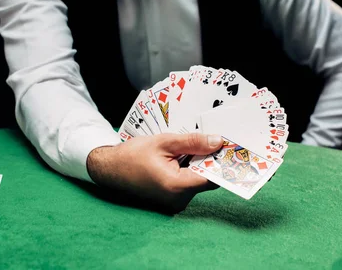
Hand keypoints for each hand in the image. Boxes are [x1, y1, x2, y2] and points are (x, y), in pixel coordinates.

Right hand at [87, 133, 223, 211]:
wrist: (109, 168)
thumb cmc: (132, 155)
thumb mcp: (165, 142)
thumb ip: (193, 142)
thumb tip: (218, 142)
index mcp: (176, 186)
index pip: (211, 177)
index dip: (222, 162)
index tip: (232, 149)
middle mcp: (178, 199)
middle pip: (206, 179)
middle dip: (210, 159)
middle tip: (214, 140)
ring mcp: (174, 202)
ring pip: (197, 181)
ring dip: (198, 164)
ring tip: (191, 147)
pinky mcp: (171, 200)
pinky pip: (188, 184)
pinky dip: (189, 170)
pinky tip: (181, 157)